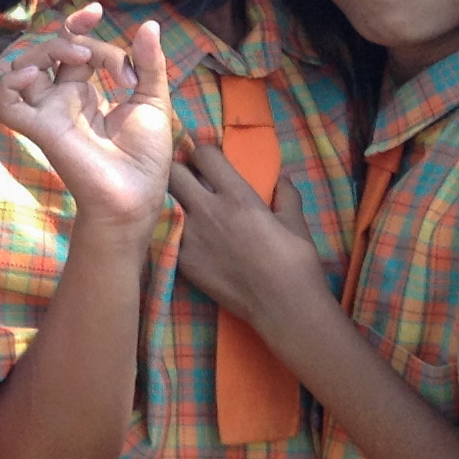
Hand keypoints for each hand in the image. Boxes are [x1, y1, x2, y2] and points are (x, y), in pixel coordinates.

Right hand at [0, 13, 175, 227]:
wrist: (136, 195)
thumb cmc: (144, 157)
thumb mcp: (153, 101)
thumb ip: (148, 64)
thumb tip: (148, 24)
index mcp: (86, 91)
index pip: (73, 48)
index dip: (78, 26)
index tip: (96, 12)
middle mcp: (63, 99)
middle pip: (47, 51)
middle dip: (69, 36)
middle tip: (95, 49)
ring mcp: (49, 112)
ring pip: (21, 68)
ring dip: (46, 50)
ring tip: (80, 59)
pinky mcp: (40, 129)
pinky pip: (5, 105)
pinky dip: (10, 85)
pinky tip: (36, 76)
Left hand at [167, 138, 325, 324]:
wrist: (282, 304)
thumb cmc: (294, 261)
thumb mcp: (295, 221)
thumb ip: (286, 195)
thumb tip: (282, 178)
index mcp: (237, 195)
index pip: (204, 154)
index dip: (203, 153)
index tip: (206, 161)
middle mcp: (208, 210)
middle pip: (172, 172)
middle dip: (177, 171)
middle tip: (186, 180)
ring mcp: (190, 235)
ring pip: (162, 202)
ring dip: (170, 199)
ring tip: (180, 206)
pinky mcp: (181, 259)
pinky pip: (166, 232)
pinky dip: (170, 228)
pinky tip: (178, 233)